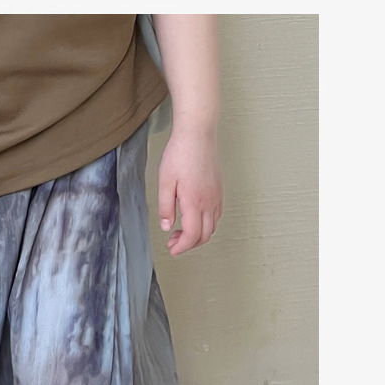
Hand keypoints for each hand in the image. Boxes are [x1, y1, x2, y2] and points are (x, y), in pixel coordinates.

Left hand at [157, 126, 222, 255]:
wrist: (198, 134)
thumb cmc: (180, 154)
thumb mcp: (165, 182)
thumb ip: (165, 207)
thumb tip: (166, 226)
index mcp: (194, 202)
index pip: (193, 235)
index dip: (182, 247)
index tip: (172, 249)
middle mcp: (209, 202)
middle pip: (205, 235)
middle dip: (189, 244)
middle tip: (173, 241)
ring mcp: (216, 196)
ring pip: (212, 227)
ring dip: (198, 235)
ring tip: (180, 230)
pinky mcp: (219, 190)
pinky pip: (216, 215)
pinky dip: (206, 224)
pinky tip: (193, 218)